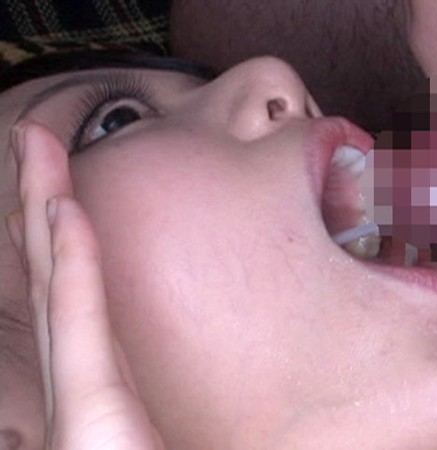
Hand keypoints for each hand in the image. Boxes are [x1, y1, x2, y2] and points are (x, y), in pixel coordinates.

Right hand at [7, 122, 163, 448]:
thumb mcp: (157, 432)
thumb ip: (159, 406)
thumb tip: (189, 386)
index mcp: (97, 386)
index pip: (76, 295)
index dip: (62, 237)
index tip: (60, 185)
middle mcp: (76, 381)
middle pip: (57, 274)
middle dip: (39, 204)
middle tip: (33, 142)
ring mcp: (75, 396)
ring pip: (58, 284)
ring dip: (44, 210)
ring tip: (36, 148)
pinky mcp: (87, 414)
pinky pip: (80, 322)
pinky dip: (71, 264)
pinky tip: (62, 211)